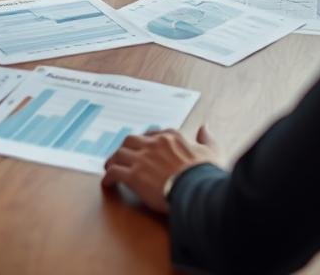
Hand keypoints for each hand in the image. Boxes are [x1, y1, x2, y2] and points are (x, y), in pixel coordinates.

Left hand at [102, 126, 221, 213]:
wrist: (197, 191)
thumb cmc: (206, 174)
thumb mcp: (212, 152)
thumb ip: (207, 139)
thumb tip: (204, 128)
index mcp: (171, 136)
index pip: (152, 135)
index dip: (145, 143)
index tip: (143, 150)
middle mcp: (154, 143)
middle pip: (131, 140)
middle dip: (125, 148)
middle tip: (122, 156)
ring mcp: (142, 158)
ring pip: (119, 153)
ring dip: (113, 160)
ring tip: (110, 167)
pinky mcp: (134, 176)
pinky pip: (114, 172)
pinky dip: (109, 177)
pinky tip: (108, 183)